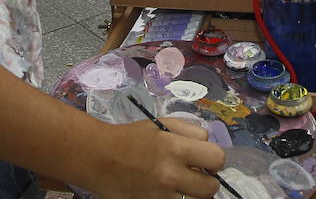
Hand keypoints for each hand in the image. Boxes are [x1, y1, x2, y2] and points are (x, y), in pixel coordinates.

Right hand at [92, 119, 224, 198]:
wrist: (98, 158)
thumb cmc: (132, 138)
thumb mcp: (162, 124)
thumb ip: (190, 132)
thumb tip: (210, 147)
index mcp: (174, 147)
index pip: (217, 158)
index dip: (212, 159)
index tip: (203, 160)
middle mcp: (170, 174)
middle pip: (212, 187)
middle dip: (207, 180)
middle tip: (195, 176)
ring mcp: (161, 196)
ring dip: (194, 195)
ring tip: (182, 187)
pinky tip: (170, 194)